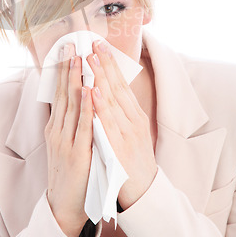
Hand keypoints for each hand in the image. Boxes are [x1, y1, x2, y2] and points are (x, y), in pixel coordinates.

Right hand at [45, 44, 93, 236]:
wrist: (64, 205)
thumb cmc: (71, 172)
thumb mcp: (66, 143)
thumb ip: (72, 122)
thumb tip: (78, 99)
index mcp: (57, 127)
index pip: (60, 92)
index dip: (64, 70)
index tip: (68, 49)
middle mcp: (58, 130)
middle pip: (63, 93)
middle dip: (68, 68)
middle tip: (71, 44)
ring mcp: (65, 141)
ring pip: (71, 104)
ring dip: (75, 79)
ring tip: (78, 58)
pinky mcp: (76, 153)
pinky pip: (83, 125)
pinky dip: (85, 106)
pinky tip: (87, 90)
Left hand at [86, 41, 157, 210]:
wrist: (143, 193)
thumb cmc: (133, 162)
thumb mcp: (131, 133)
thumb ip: (121, 114)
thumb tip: (108, 92)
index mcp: (135, 116)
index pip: (121, 84)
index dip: (110, 64)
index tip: (99, 46)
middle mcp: (133, 120)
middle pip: (118, 87)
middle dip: (105, 64)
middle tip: (94, 43)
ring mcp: (127, 133)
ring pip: (112, 100)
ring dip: (101, 77)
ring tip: (91, 58)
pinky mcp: (119, 148)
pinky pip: (107, 123)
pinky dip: (100, 105)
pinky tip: (93, 90)